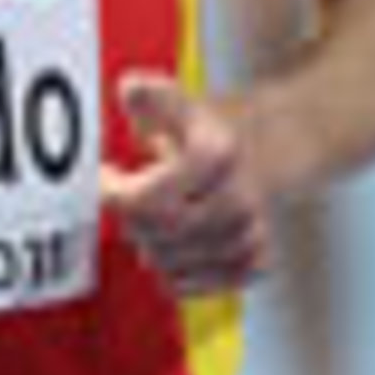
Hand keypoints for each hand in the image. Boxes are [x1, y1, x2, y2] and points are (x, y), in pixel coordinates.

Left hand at [100, 73, 269, 295]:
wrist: (268, 148)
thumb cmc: (208, 130)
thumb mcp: (178, 102)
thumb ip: (151, 95)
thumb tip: (130, 89)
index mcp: (219, 154)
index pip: (144, 199)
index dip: (113, 192)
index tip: (105, 176)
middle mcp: (239, 200)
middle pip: (155, 232)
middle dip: (129, 218)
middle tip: (125, 197)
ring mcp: (249, 235)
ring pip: (168, 264)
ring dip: (148, 243)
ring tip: (152, 215)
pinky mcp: (253, 264)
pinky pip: (189, 286)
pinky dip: (169, 271)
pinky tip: (171, 244)